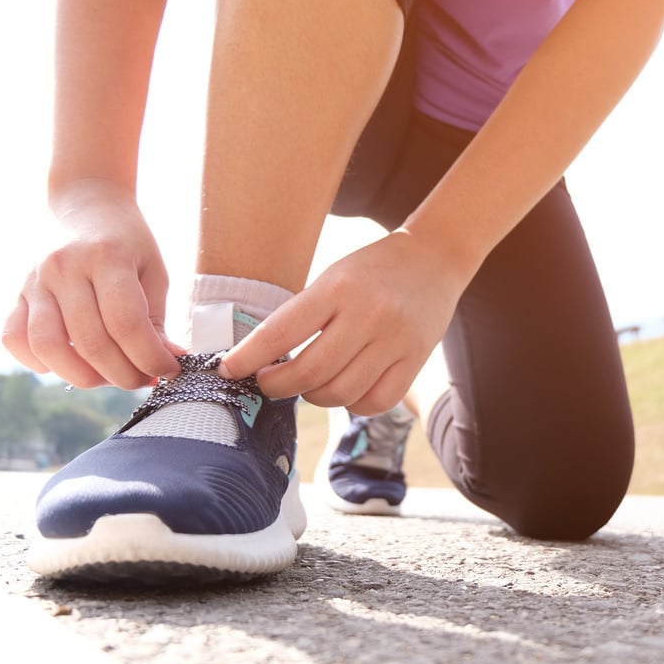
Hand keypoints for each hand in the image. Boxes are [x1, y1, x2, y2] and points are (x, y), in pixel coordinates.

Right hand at [1, 181, 182, 389]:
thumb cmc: (128, 242)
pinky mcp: (17, 291)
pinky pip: (14, 338)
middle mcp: (64, 267)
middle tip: (142, 379)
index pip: (127, 325)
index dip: (151, 358)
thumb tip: (166, 364)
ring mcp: (34, 280)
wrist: (86, 202)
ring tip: (109, 376)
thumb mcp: (153, 272)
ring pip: (48, 347)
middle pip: (91, 342)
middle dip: (124, 374)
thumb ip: (156, 321)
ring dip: (83, 376)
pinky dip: (37, 361)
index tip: (169, 370)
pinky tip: (67, 363)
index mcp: (106, 257)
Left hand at [219, 231, 472, 414]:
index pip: (281, 332)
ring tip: (306, 386)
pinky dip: (352, 404)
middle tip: (267, 383)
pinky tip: (344, 391)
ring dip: (314, 397)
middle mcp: (368, 314)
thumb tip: (264, 362)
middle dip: (277, 386)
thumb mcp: (333, 277)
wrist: (434, 258)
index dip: (249, 358)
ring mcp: (395, 340)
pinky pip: (375, 401)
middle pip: (309, 372)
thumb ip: (304, 316)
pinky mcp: (415, 360)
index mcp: (337, 287)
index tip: (228, 371)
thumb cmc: (371, 269)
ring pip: (341, 393)